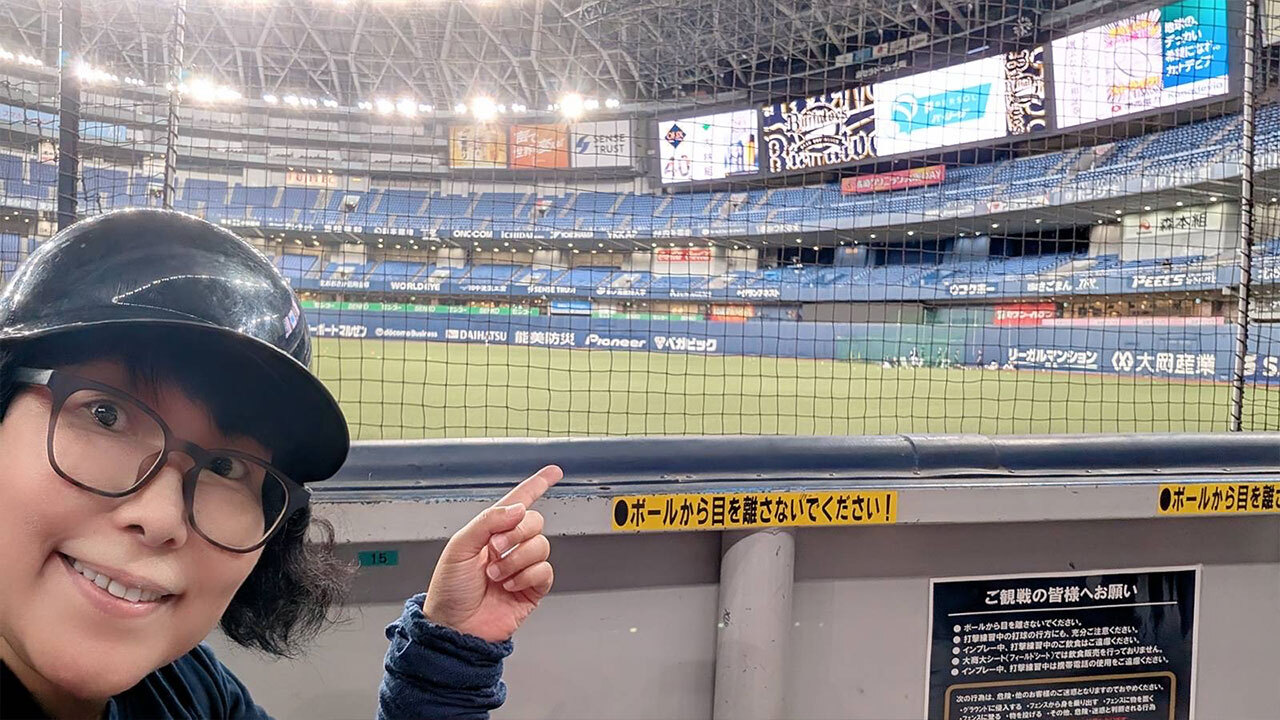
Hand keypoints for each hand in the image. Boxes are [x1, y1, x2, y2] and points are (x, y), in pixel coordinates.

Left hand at [423, 465, 561, 643]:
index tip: (554, 472)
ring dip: (517, 560)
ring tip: (497, 575)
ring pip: (541, 546)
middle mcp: (509, 547)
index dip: (536, 485)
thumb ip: (488, 521)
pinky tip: (510, 585)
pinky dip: (527, 576)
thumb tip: (518, 509)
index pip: (518, 502)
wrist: (455, 627)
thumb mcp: (460, 547)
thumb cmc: (449, 590)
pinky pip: (545, 571)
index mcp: (490, 532)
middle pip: (535, 522)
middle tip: (496, 548)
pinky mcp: (532, 589)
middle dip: (517, 533)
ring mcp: (522, 567)